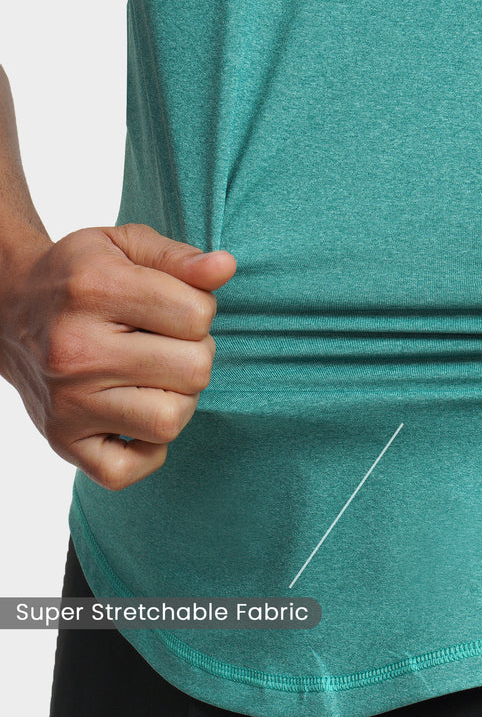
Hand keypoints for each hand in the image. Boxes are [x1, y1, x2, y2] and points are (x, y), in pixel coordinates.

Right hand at [0, 223, 235, 489]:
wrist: (9, 310)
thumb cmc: (85, 278)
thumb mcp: (126, 246)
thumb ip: (181, 258)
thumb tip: (225, 267)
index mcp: (93, 289)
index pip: (197, 315)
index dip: (199, 310)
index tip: (173, 307)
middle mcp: (74, 349)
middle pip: (195, 370)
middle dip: (195, 354)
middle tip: (165, 344)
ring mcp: (66, 401)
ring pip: (171, 420)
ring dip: (178, 399)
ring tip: (154, 377)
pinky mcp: (62, 441)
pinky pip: (128, 470)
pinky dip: (146, 450)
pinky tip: (135, 414)